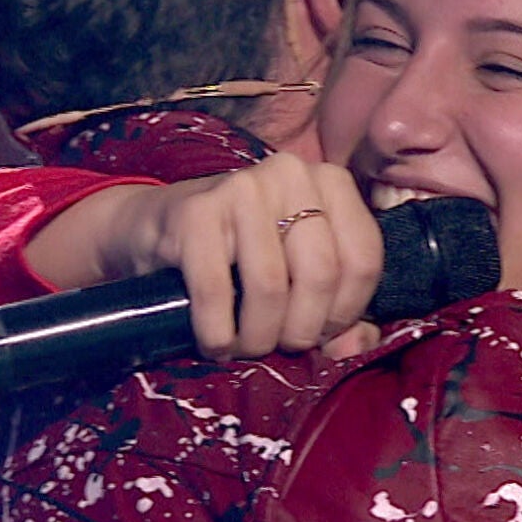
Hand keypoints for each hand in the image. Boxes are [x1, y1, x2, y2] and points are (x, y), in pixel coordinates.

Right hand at [26, 153, 383, 356]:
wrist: (157, 229)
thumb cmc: (240, 256)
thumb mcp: (297, 274)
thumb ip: (338, 312)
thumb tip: (356, 347)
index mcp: (330, 183)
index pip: (364, 260)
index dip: (345, 313)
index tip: (319, 334)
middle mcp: (291, 173)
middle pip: (321, 274)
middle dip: (300, 330)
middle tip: (277, 346)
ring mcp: (242, 187)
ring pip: (271, 286)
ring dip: (257, 336)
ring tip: (245, 346)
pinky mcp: (195, 212)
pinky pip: (217, 289)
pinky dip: (218, 332)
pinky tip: (216, 343)